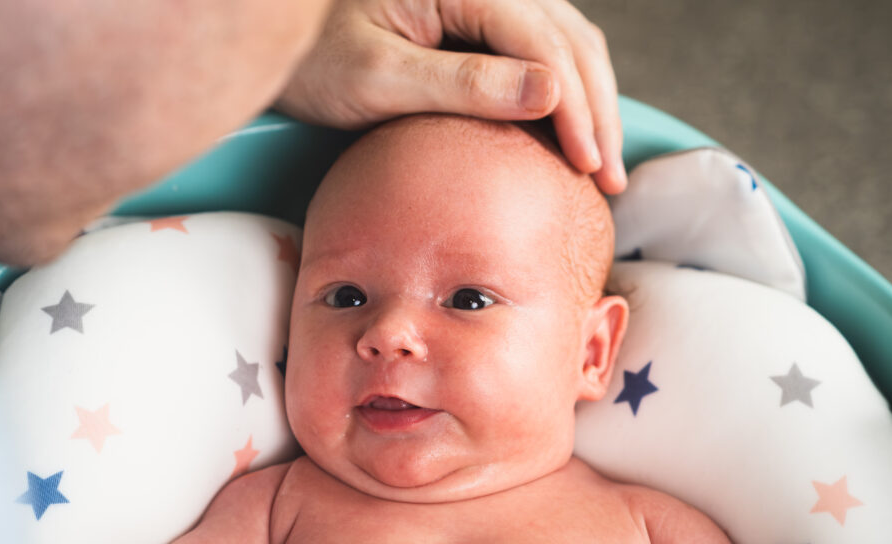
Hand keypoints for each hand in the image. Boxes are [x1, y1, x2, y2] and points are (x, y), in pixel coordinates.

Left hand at [276, 0, 626, 193]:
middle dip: (597, 110)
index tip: (589, 165)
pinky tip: (572, 132)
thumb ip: (464, 84)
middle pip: (569, 39)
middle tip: (609, 177)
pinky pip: (541, 48)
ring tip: (601, 162)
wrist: (282, 39)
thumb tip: (551, 94)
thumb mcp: (381, 77)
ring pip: (566, 41)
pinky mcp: (479, 18)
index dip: (576, 106)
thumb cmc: (316, 57)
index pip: (544, 42)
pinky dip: (566, 91)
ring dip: (590, 100)